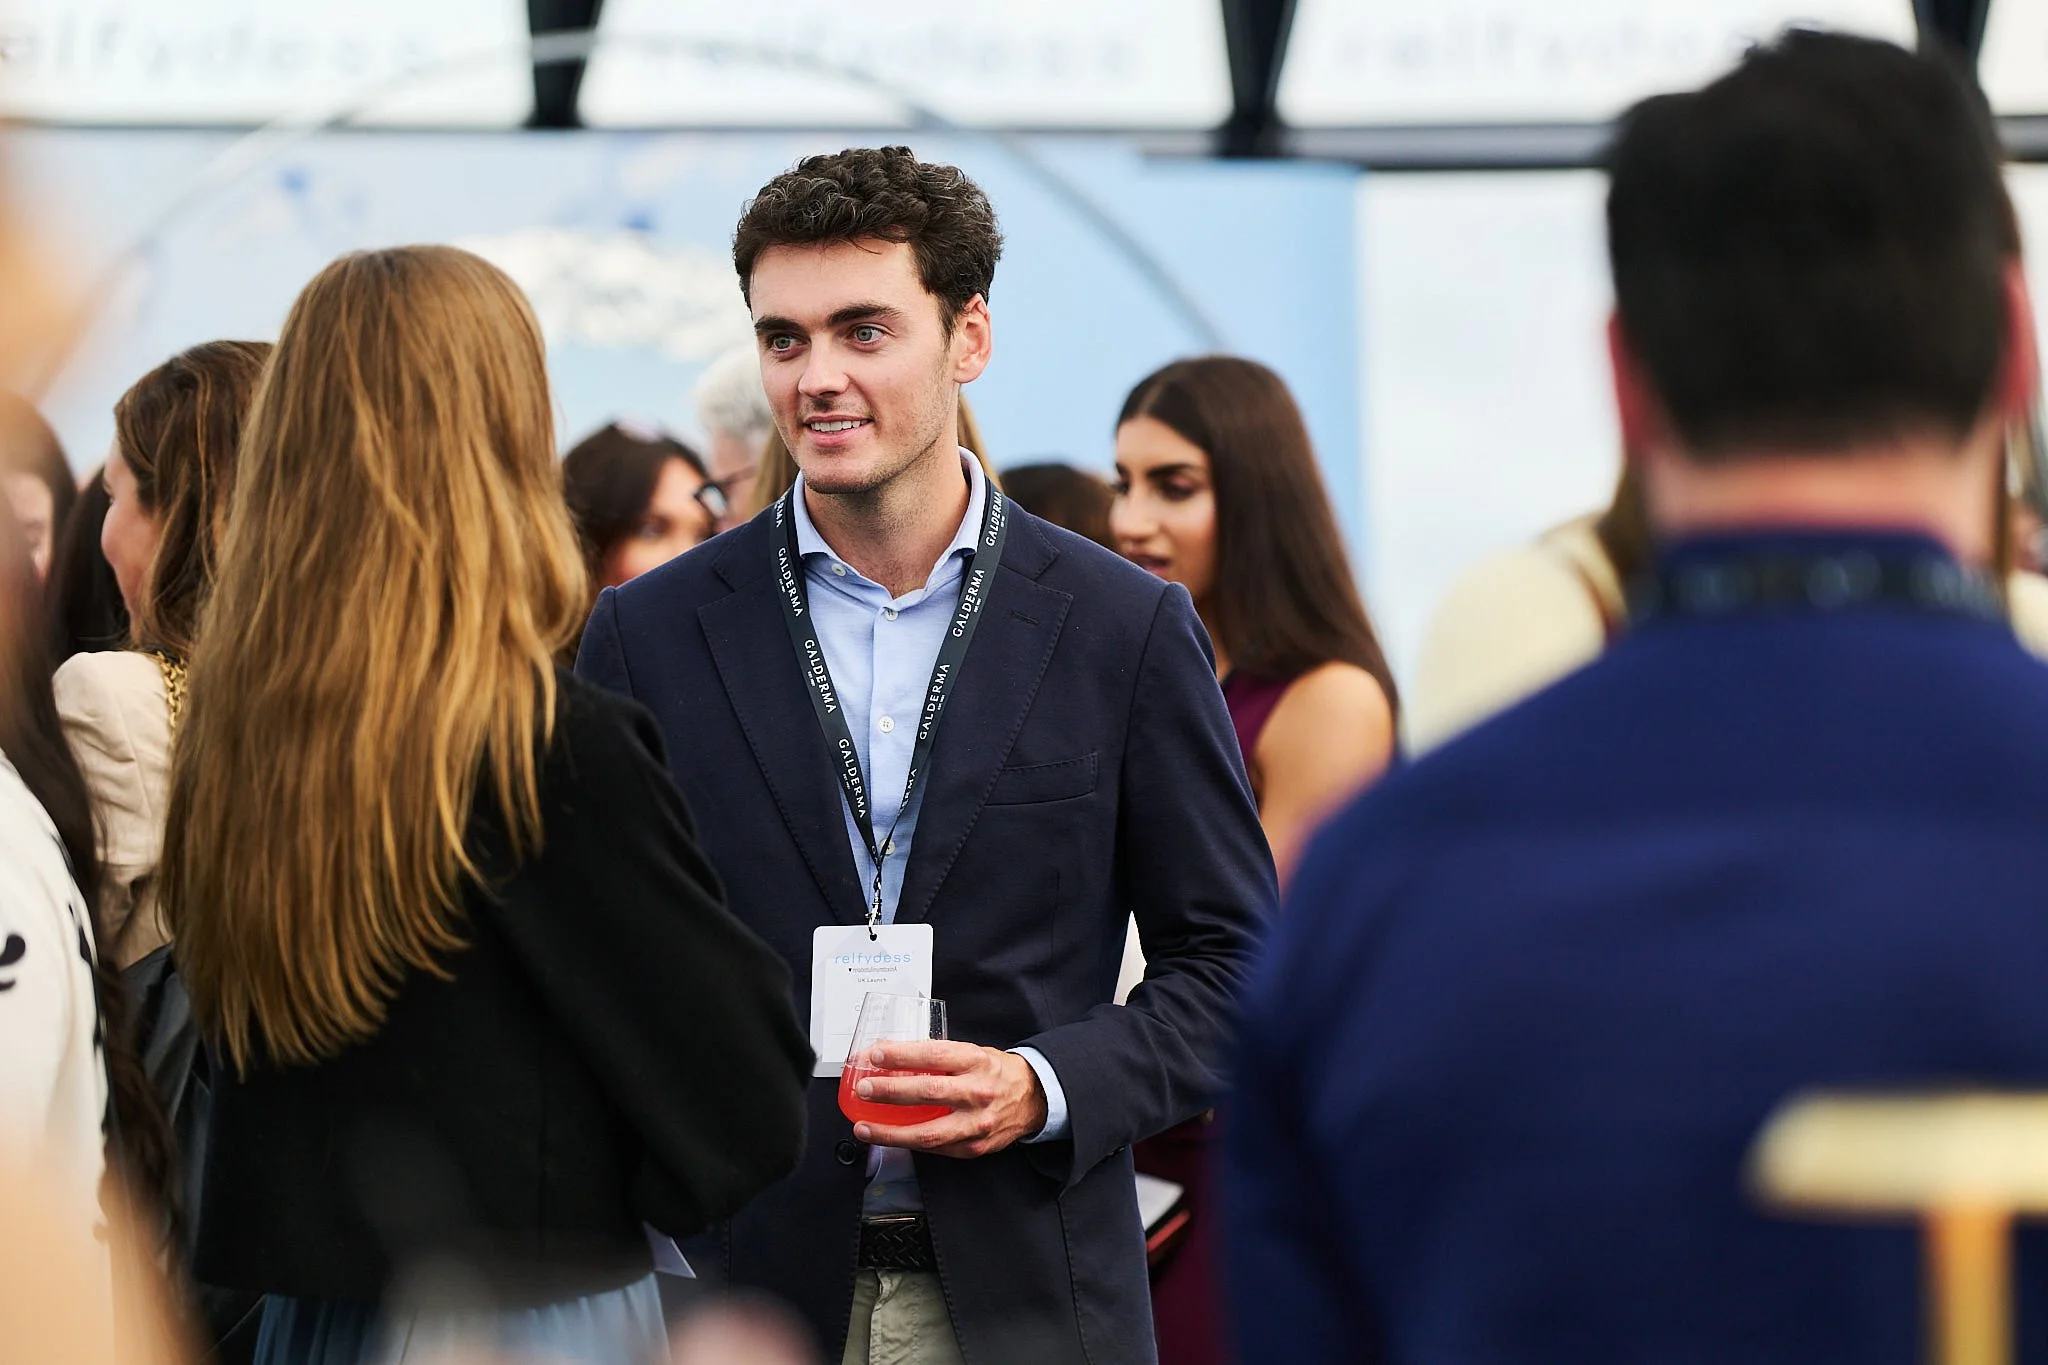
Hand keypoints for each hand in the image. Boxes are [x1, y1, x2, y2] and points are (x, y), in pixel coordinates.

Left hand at [851, 1040, 1048, 1158]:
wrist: (1034, 1098)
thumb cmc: (996, 1073)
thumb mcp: (972, 1053)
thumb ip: (936, 1055)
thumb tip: (890, 1053)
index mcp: (976, 1061)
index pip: (934, 1055)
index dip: (902, 1055)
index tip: (876, 1054)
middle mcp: (978, 1092)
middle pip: (928, 1093)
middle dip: (890, 1092)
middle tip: (864, 1090)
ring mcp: (976, 1124)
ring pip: (928, 1133)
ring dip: (890, 1132)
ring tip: (864, 1127)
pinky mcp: (974, 1148)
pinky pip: (936, 1148)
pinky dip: (910, 1143)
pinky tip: (891, 1138)